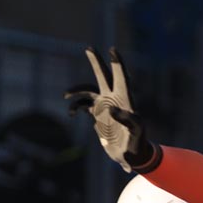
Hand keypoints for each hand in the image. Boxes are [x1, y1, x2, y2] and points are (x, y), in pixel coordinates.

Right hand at [64, 47, 160, 171]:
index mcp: (125, 100)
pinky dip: (75, 106)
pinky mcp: (97, 114)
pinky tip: (71, 114)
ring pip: (88, 90)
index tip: (113, 50)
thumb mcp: (135, 132)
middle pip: (104, 76)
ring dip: (77, 90)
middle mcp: (114, 99)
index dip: (117, 64)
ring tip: (66, 95)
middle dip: (97, 62)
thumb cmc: (137, 143)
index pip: (121, 78)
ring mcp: (104, 106)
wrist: (129, 155)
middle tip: (89, 48)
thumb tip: (112, 110)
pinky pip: (82, 105)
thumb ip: (127, 120)